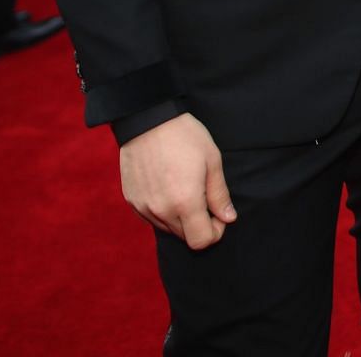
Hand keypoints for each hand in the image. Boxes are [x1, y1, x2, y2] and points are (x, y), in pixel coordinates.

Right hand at [118, 113, 235, 249]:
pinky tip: (167, 187)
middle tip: (203, 198)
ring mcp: (144, 206)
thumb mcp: (211, 160)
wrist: (147, 119)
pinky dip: (163, 210)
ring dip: (180, 218)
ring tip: (184, 188)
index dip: (214, 232)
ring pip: (167, 228)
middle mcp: (161, 210)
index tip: (217, 214)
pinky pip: (151, 217)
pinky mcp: (132, 200)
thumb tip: (228, 218)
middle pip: (185, 237)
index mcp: (185, 202)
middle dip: (198, 224)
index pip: (201, 241)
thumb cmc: (184, 136)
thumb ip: (219, 194)